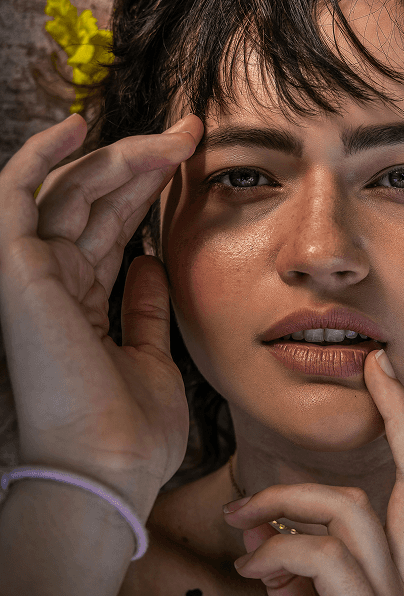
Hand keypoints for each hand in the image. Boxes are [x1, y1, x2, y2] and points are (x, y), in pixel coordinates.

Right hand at [0, 113, 202, 518]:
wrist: (109, 470)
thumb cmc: (130, 431)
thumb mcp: (150, 357)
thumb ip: (143, 309)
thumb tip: (150, 265)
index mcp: (79, 304)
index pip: (112, 229)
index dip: (148, 191)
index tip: (192, 163)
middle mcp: (52, 283)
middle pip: (96, 202)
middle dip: (143, 163)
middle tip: (193, 133)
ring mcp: (31, 275)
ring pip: (70, 191)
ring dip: (120, 156)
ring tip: (173, 137)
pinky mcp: (17, 270)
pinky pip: (18, 196)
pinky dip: (41, 156)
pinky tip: (78, 125)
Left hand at [222, 349, 403, 595]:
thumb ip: (293, 580)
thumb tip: (267, 538)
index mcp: (391, 578)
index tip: (384, 372)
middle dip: (400, 418)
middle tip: (375, 367)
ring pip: (355, 515)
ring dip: (287, 504)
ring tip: (241, 523)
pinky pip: (330, 565)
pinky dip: (282, 550)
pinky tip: (252, 567)